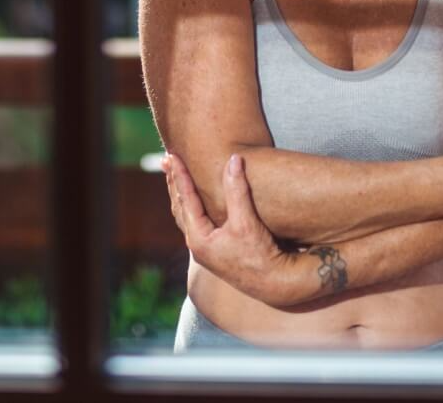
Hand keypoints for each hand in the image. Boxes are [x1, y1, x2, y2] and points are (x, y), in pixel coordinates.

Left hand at [162, 152, 307, 306]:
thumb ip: (238, 190)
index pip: (185, 199)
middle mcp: (198, 245)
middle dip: (174, 183)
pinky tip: (195, 202)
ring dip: (181, 195)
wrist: (275, 285)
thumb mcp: (247, 221)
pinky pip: (197, 223)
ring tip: (175, 178)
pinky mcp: (216, 251)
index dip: (179, 175)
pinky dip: (192, 207)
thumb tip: (234, 160)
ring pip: (187, 217)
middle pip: (180, 207)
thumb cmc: (260, 255)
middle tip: (166, 161)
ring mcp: (206, 250)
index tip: (172, 156)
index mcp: (199, 239)